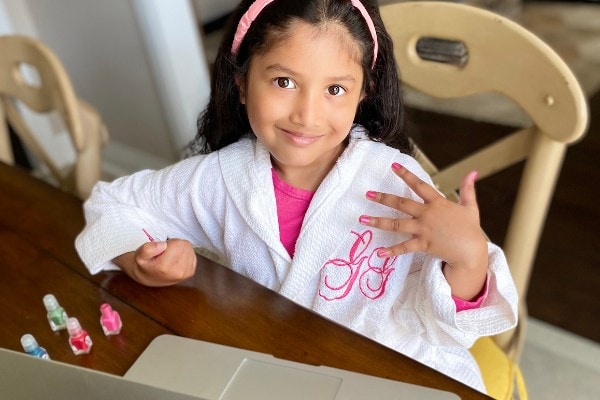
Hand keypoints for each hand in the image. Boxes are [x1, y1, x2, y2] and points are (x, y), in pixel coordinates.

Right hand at [114, 239, 196, 286]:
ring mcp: (186, 273)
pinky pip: (193, 254)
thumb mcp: (139, 255)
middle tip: (166, 252)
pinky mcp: (191, 272)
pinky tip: (176, 259)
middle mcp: (178, 272)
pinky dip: (185, 254)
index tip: (162, 249)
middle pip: (185, 246)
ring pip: (190, 249)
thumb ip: (148, 249)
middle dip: (176, 245)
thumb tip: (163, 245)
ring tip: (170, 256)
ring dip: (181, 249)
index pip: (178, 244)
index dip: (169, 242)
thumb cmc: (144, 265)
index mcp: (165, 267)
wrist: (148, 278)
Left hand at [360, 163, 487, 298]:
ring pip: (396, 225)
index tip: (393, 166)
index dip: (406, 175)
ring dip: (378, 222)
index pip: (419, 185)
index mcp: (437, 203)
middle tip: (367, 194)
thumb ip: (468, 189)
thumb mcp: (470, 207)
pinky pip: (404, 247)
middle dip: (383, 198)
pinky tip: (379, 253)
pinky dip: (392, 251)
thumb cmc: (470, 229)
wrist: (471, 251)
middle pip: (401, 204)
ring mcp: (423, 230)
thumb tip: (472, 172)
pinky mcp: (422, 244)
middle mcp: (427, 214)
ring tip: (362, 219)